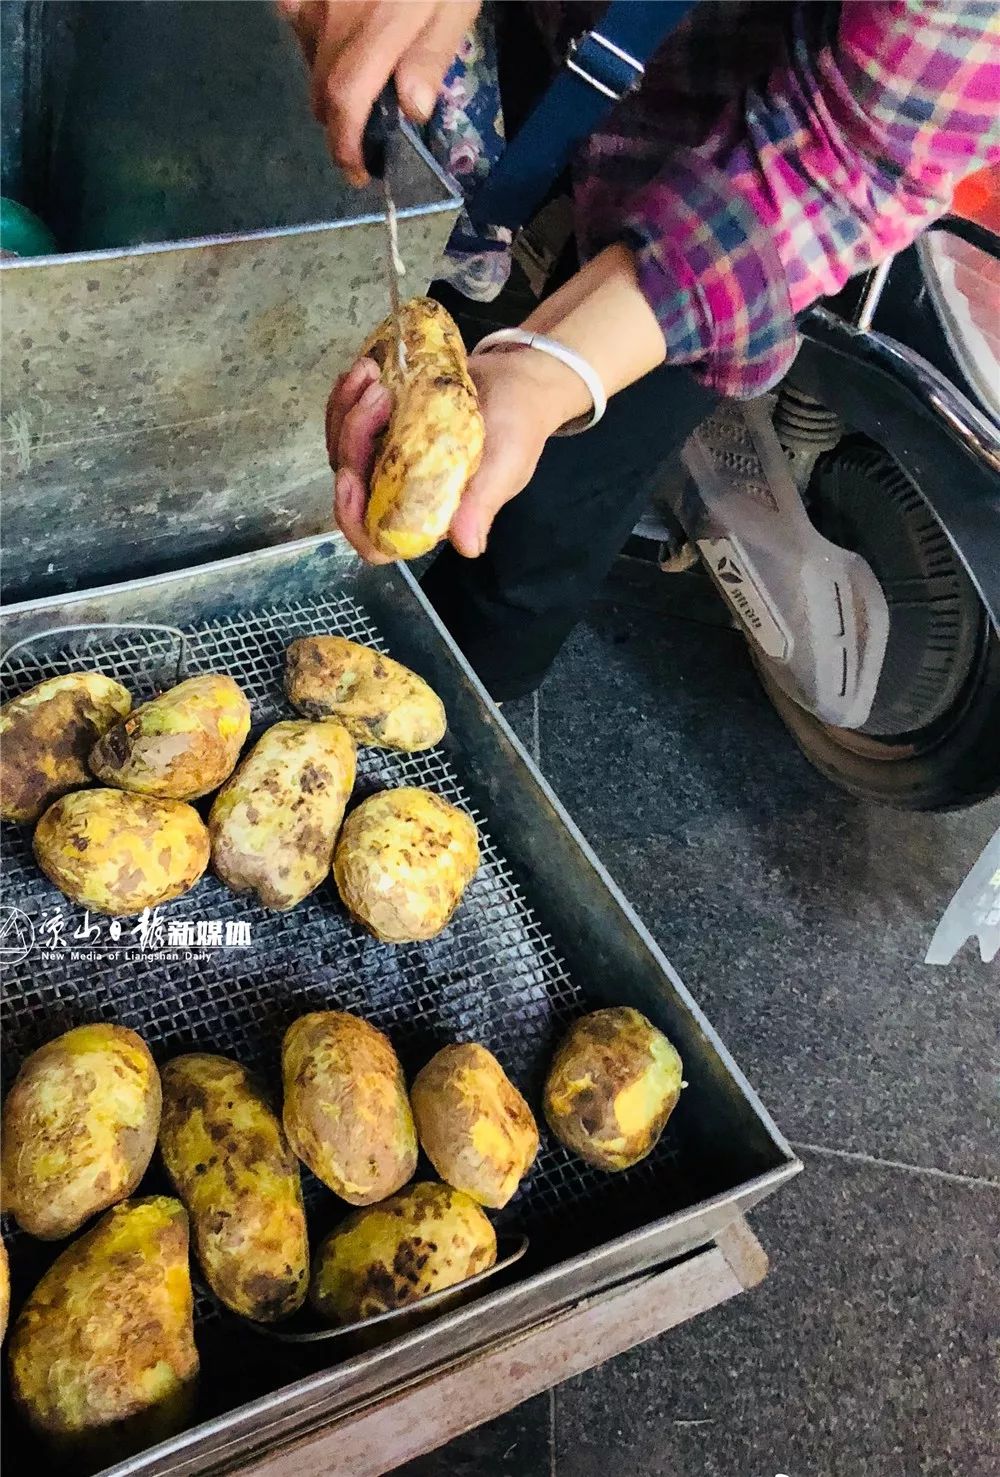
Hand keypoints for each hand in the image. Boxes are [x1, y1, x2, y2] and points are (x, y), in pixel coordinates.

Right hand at [278, 0, 479, 183]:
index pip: (343, 104)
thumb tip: (412, 110)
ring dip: (328, 76)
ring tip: (357, 78)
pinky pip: (294, 10)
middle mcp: (330, 11)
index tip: (359, 171)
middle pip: (319, 86)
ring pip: (305, 50)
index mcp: (374, 26)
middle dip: (338, 121)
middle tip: (362, 136)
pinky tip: (338, 25)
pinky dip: (313, 30)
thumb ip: (433, 53)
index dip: (345, 146)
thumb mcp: (456, 0)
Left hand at [327, 349, 590, 564]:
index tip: (350, 475)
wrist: (519, 379)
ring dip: (346, 410)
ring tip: (371, 374)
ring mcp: (388, 458)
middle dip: (351, 439)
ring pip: (341, 448)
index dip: (353, 517)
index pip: (376, 539)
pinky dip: (348, 394)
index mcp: (428, 513)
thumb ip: (482, 504)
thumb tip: (467, 547)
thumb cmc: (518, 425)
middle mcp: (401, 492)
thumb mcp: (505, 465)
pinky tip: (366, 369)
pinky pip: (347, 418)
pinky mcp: (383, 427)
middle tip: (378, 394)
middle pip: (351, 484)